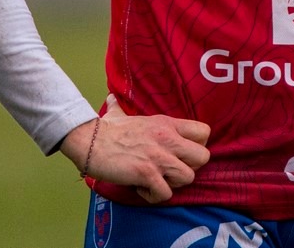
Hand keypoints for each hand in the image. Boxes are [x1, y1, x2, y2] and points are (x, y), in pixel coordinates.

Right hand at [61, 94, 211, 202]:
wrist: (89, 140)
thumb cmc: (105, 129)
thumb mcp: (121, 113)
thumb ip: (121, 107)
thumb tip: (111, 98)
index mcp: (167, 124)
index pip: (205, 131)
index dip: (197, 146)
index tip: (181, 153)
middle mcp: (168, 138)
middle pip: (204, 157)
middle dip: (189, 168)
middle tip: (170, 171)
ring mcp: (158, 156)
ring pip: (188, 177)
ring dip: (172, 184)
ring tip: (155, 180)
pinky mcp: (146, 173)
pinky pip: (165, 194)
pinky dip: (153, 196)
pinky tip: (141, 187)